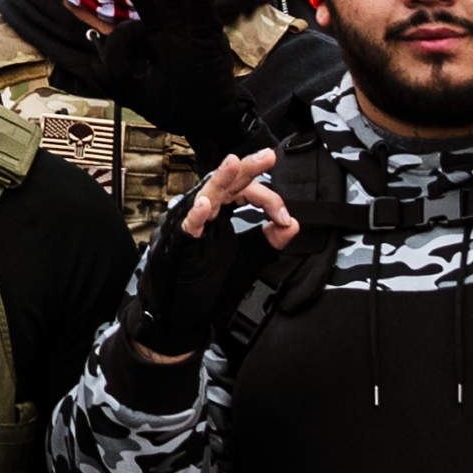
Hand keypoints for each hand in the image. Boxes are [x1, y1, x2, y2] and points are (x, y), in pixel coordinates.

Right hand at [121, 149, 297, 365]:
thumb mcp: (249, 260)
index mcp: (220, 213)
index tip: (286, 218)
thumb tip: (294, 224)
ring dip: (220, 180)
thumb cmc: (207, 285)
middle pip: (226, 183)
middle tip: (268, 156)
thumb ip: (271, 242)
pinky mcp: (178, 246)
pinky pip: (186, 227)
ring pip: (205, 195)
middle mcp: (204, 214)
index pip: (245, 192)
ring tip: (234, 163)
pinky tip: (206, 205)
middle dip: (247, 168)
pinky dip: (195, 216)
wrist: (180, 317)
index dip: (270, 200)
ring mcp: (189, 227)